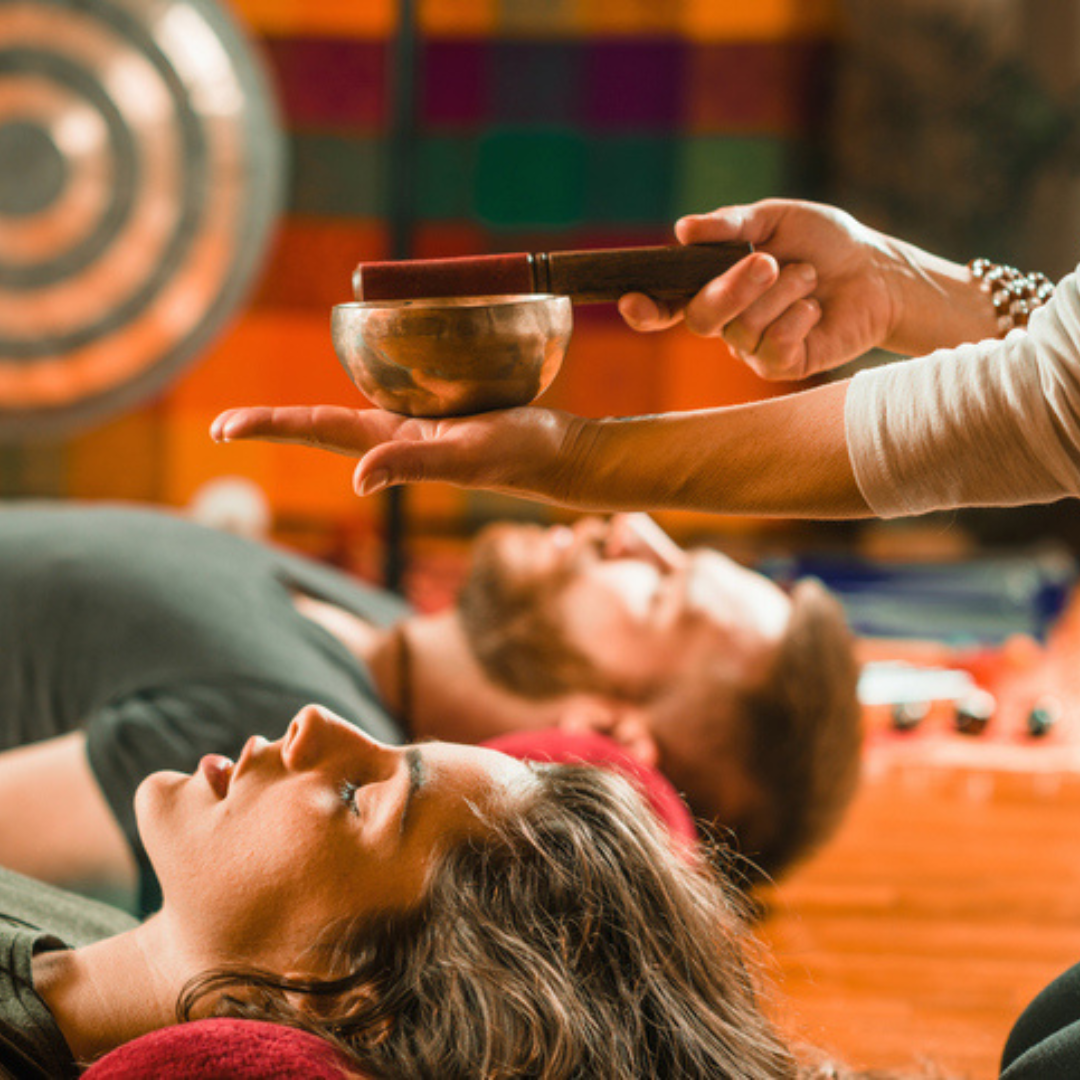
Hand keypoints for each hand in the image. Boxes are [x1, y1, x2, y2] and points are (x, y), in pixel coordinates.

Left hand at [211, 406, 606, 507]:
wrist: (559, 456)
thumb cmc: (520, 454)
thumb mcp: (467, 454)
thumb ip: (413, 465)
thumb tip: (355, 479)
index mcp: (392, 445)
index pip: (316, 431)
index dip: (268, 427)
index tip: (221, 429)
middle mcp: (395, 439)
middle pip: (319, 430)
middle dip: (272, 428)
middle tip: (221, 428)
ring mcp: (416, 430)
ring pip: (348, 420)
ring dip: (304, 422)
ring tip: (265, 423)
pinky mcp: (440, 418)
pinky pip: (387, 403)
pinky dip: (358, 396)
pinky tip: (355, 391)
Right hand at [619, 199, 902, 379]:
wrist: (875, 270)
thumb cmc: (824, 241)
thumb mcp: (775, 218)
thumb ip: (730, 225)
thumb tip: (682, 230)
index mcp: (714, 284)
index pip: (667, 305)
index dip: (645, 309)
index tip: (631, 301)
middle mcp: (727, 321)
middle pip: (701, 317)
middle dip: (732, 288)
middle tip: (769, 262)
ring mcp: (752, 348)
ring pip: (741, 330)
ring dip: (780, 295)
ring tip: (809, 276)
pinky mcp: (783, 366)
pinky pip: (772, 350)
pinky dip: (795, 321)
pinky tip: (814, 308)